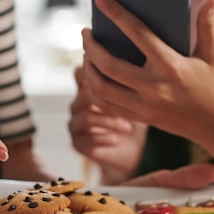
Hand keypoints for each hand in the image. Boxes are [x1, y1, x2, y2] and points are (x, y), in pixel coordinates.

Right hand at [68, 66, 147, 183]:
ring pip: (84, 118)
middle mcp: (78, 104)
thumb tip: (137, 65)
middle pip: (83, 94)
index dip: (94, 74)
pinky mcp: (78, 143)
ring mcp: (76, 124)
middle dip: (107, 100)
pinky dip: (102, 139)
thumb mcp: (136, 95)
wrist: (135, 148)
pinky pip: (84, 140)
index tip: (116, 78)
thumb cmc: (137, 115)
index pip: (80, 73)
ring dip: (108, 122)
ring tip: (128, 127)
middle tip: (127, 106)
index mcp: (88, 88)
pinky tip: (116, 139)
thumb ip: (130, 78)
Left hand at [81, 0, 213, 147]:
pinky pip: (106, 105)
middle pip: (108, 65)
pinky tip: (92, 76)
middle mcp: (154, 87)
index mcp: (171, 66)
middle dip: (90, 46)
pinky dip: (94, 90)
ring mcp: (144, 106)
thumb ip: (207, 25)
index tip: (101, 0)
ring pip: (101, 88)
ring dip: (88, 69)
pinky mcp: (140, 118)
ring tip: (86, 54)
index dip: (117, 15)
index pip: (137, 34)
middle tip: (85, 32)